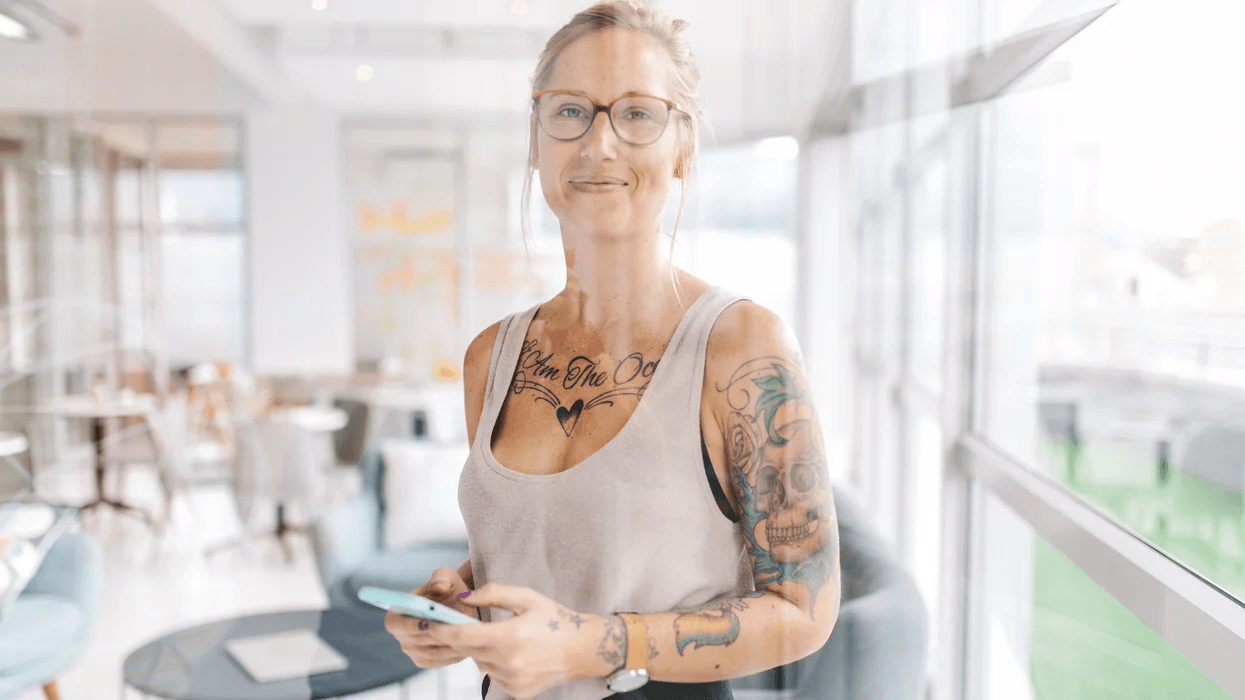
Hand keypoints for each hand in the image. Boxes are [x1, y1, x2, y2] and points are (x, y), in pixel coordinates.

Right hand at [383, 567, 475, 667]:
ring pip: (429, 652)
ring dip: (446, 645)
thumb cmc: (449, 589)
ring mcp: (412, 650)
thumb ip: (441, 578)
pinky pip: (438, 661)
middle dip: (434, 635)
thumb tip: (438, 587)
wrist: (460, 606)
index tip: (427, 623)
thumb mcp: (447, 578)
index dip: (408, 625)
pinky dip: (451, 654)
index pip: (394, 623)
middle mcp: (400, 634)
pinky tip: (465, 644)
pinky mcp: (425, 660)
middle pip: (414, 641)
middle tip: (455, 631)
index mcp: (398, 611)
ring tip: (465, 636)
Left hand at [430, 583, 597, 699]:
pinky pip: (493, 675)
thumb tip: (463, 598)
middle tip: (465, 624)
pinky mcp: (517, 692)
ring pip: (479, 663)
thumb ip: (493, 594)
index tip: (429, 623)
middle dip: (462, 637)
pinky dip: (495, 664)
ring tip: (503, 638)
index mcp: (509, 637)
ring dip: (481, 651)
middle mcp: (509, 663)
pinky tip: (515, 654)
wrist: (583, 649)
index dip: (441, 629)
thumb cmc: (555, 618)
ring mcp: (513, 680)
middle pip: (467, 650)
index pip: (461, 636)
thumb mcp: (526, 597)